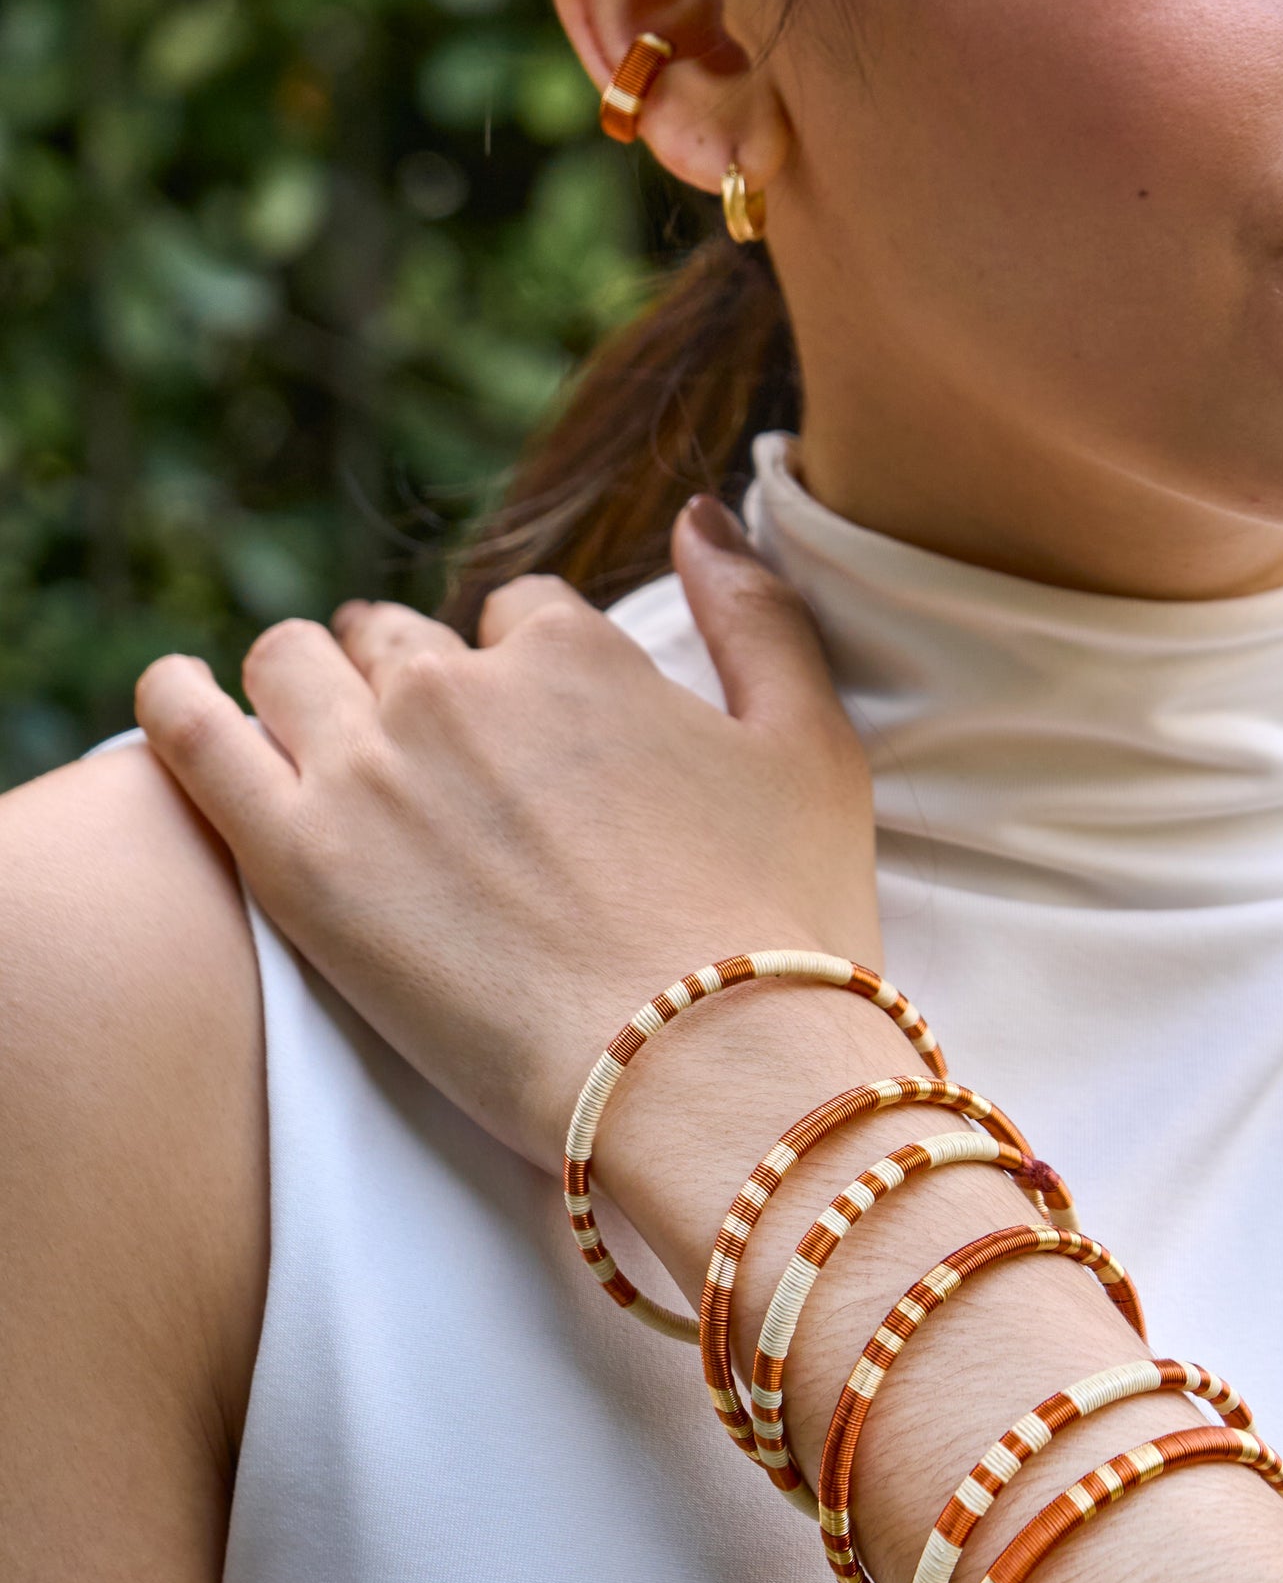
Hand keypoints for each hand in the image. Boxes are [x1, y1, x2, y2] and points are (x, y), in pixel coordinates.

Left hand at [134, 499, 878, 1172]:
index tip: (532, 736)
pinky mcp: (297, 861)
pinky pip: (196, 738)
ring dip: (305, 679)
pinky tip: (171, 692)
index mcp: (576, 653)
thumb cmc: (778, 921)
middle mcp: (461, 687)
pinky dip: (176, 701)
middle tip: (421, 751)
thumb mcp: (811, 745)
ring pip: (293, 664)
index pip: (521, 614)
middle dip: (406, 673)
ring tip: (311, 728)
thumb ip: (756, 611)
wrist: (709, 1072)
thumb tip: (697, 511)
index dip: (527, 668)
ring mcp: (371, 767)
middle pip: (397, 638)